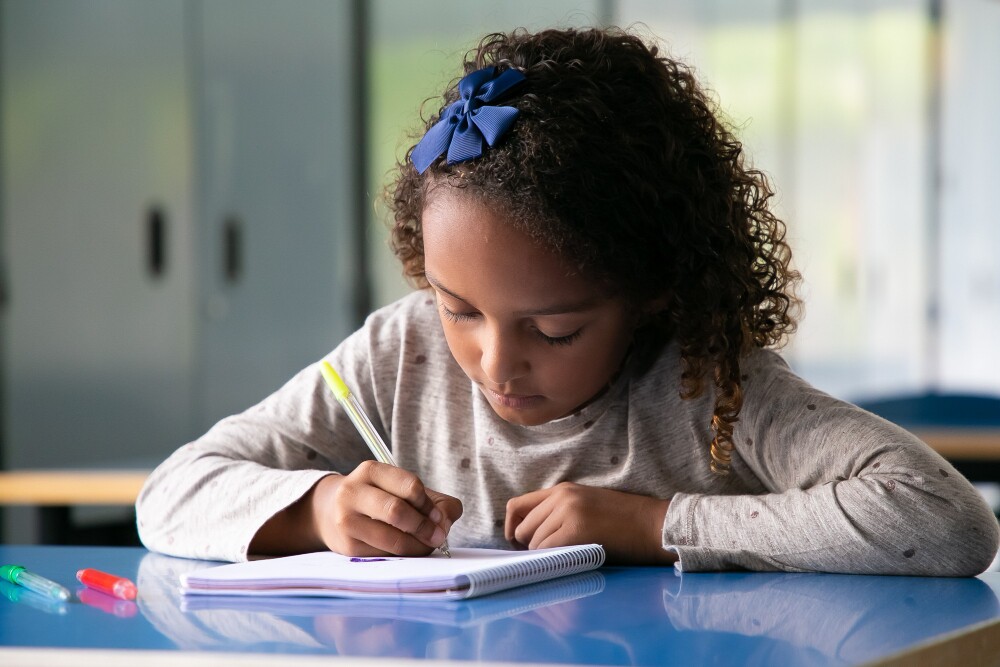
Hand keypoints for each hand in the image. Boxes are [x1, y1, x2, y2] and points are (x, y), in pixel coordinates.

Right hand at [309, 460, 461, 556]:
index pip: (410, 486)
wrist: (330, 513)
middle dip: (424, 527)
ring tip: (427, 545)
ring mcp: (347, 521)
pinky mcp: (348, 547)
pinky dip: (404, 555)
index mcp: (371, 471)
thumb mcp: (403, 489)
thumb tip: (446, 523)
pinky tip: (408, 550)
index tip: (439, 517)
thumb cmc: (379, 499)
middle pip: (397, 511)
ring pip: (392, 538)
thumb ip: (436, 502)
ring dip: (418, 546)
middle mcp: (353, 492)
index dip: (429, 505)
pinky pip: (385, 555)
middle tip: (438, 536)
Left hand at [505, 482, 673, 564]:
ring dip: (544, 557)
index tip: (518, 544)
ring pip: (533, 543)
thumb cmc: (625, 521)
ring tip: (565, 560)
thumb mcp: (586, 505)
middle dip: (528, 548)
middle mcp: (562, 497)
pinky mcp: (576, 530)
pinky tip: (567, 563)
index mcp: (563, 489)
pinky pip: (548, 551)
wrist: (654, 524)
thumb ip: (559, 513)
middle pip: (522, 528)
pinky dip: (551, 561)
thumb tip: (529, 536)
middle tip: (545, 559)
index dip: (512, 527)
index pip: (517, 505)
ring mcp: (568, 512)